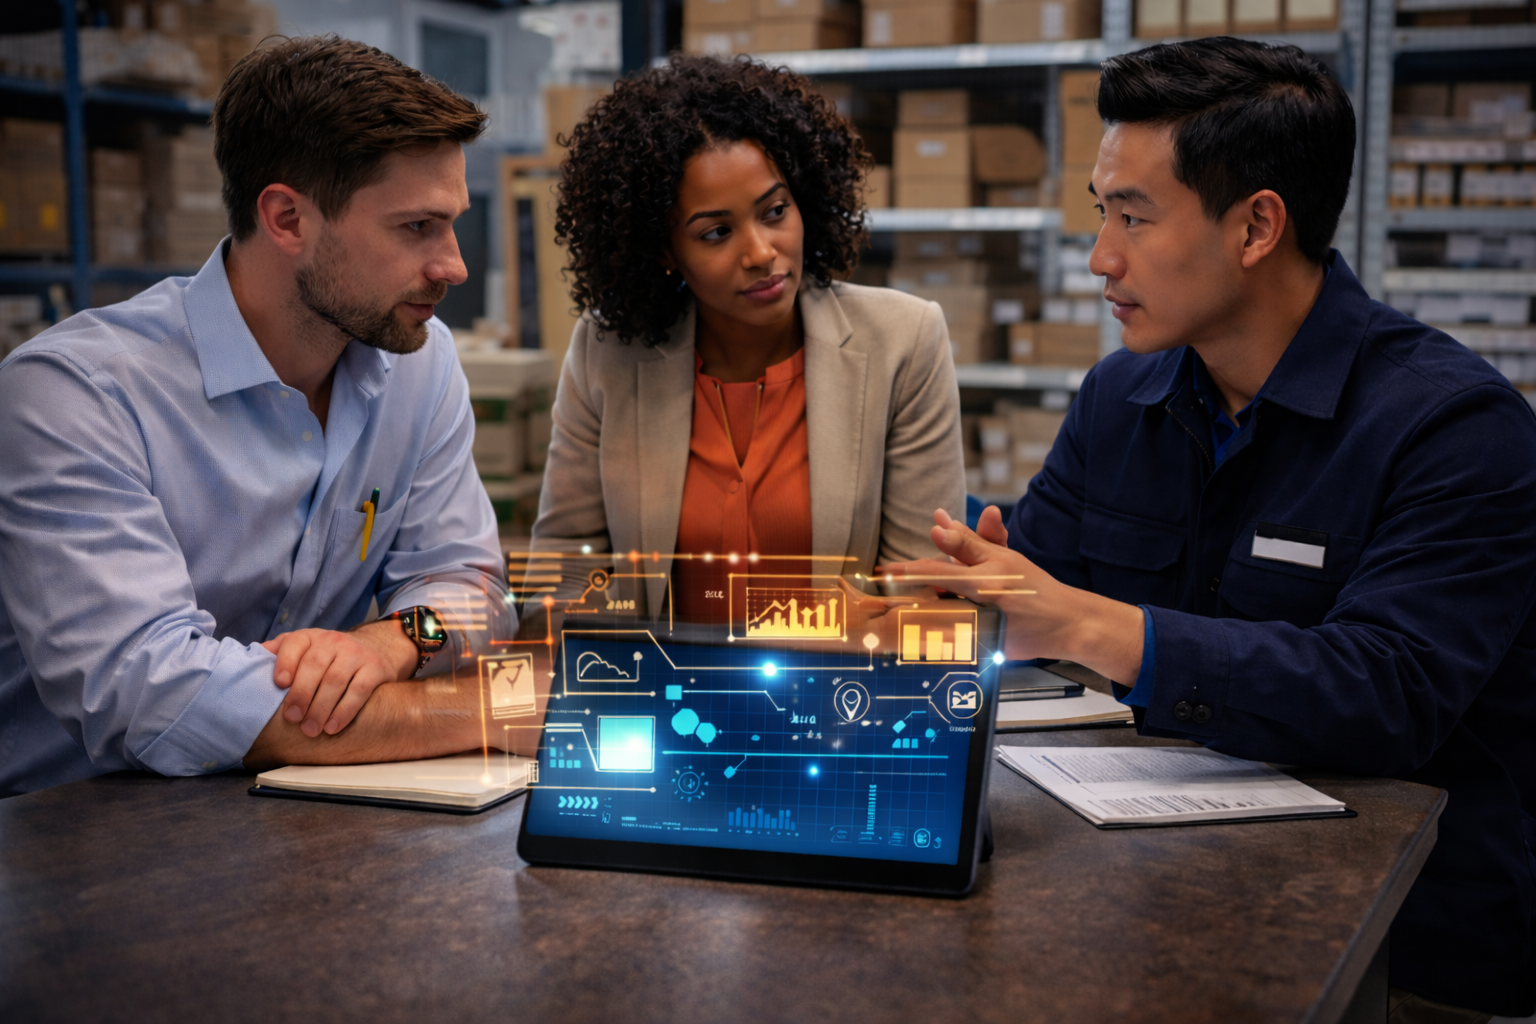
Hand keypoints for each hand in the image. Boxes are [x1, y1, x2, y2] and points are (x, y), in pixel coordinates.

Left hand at [260, 621, 417, 736]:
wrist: (375, 647)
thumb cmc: (329, 655)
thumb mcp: (304, 647)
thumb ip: (278, 653)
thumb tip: (246, 663)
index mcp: (310, 637)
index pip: (295, 644)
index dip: (285, 662)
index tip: (279, 685)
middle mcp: (333, 641)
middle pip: (315, 665)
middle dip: (302, 694)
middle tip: (293, 719)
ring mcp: (356, 653)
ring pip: (336, 680)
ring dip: (321, 708)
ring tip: (311, 730)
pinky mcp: (375, 668)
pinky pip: (359, 690)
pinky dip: (345, 711)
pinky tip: (333, 727)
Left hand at [877, 508, 1144, 682]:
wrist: (1065, 623)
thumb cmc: (1033, 588)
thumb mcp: (1002, 558)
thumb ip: (968, 542)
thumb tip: (938, 522)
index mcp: (983, 580)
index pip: (935, 573)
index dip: (906, 572)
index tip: (882, 572)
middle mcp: (981, 606)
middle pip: (928, 605)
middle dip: (899, 602)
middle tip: (870, 601)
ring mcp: (982, 632)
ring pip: (935, 627)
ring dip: (910, 624)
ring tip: (882, 624)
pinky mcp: (985, 650)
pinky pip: (948, 646)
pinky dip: (929, 642)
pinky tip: (909, 643)